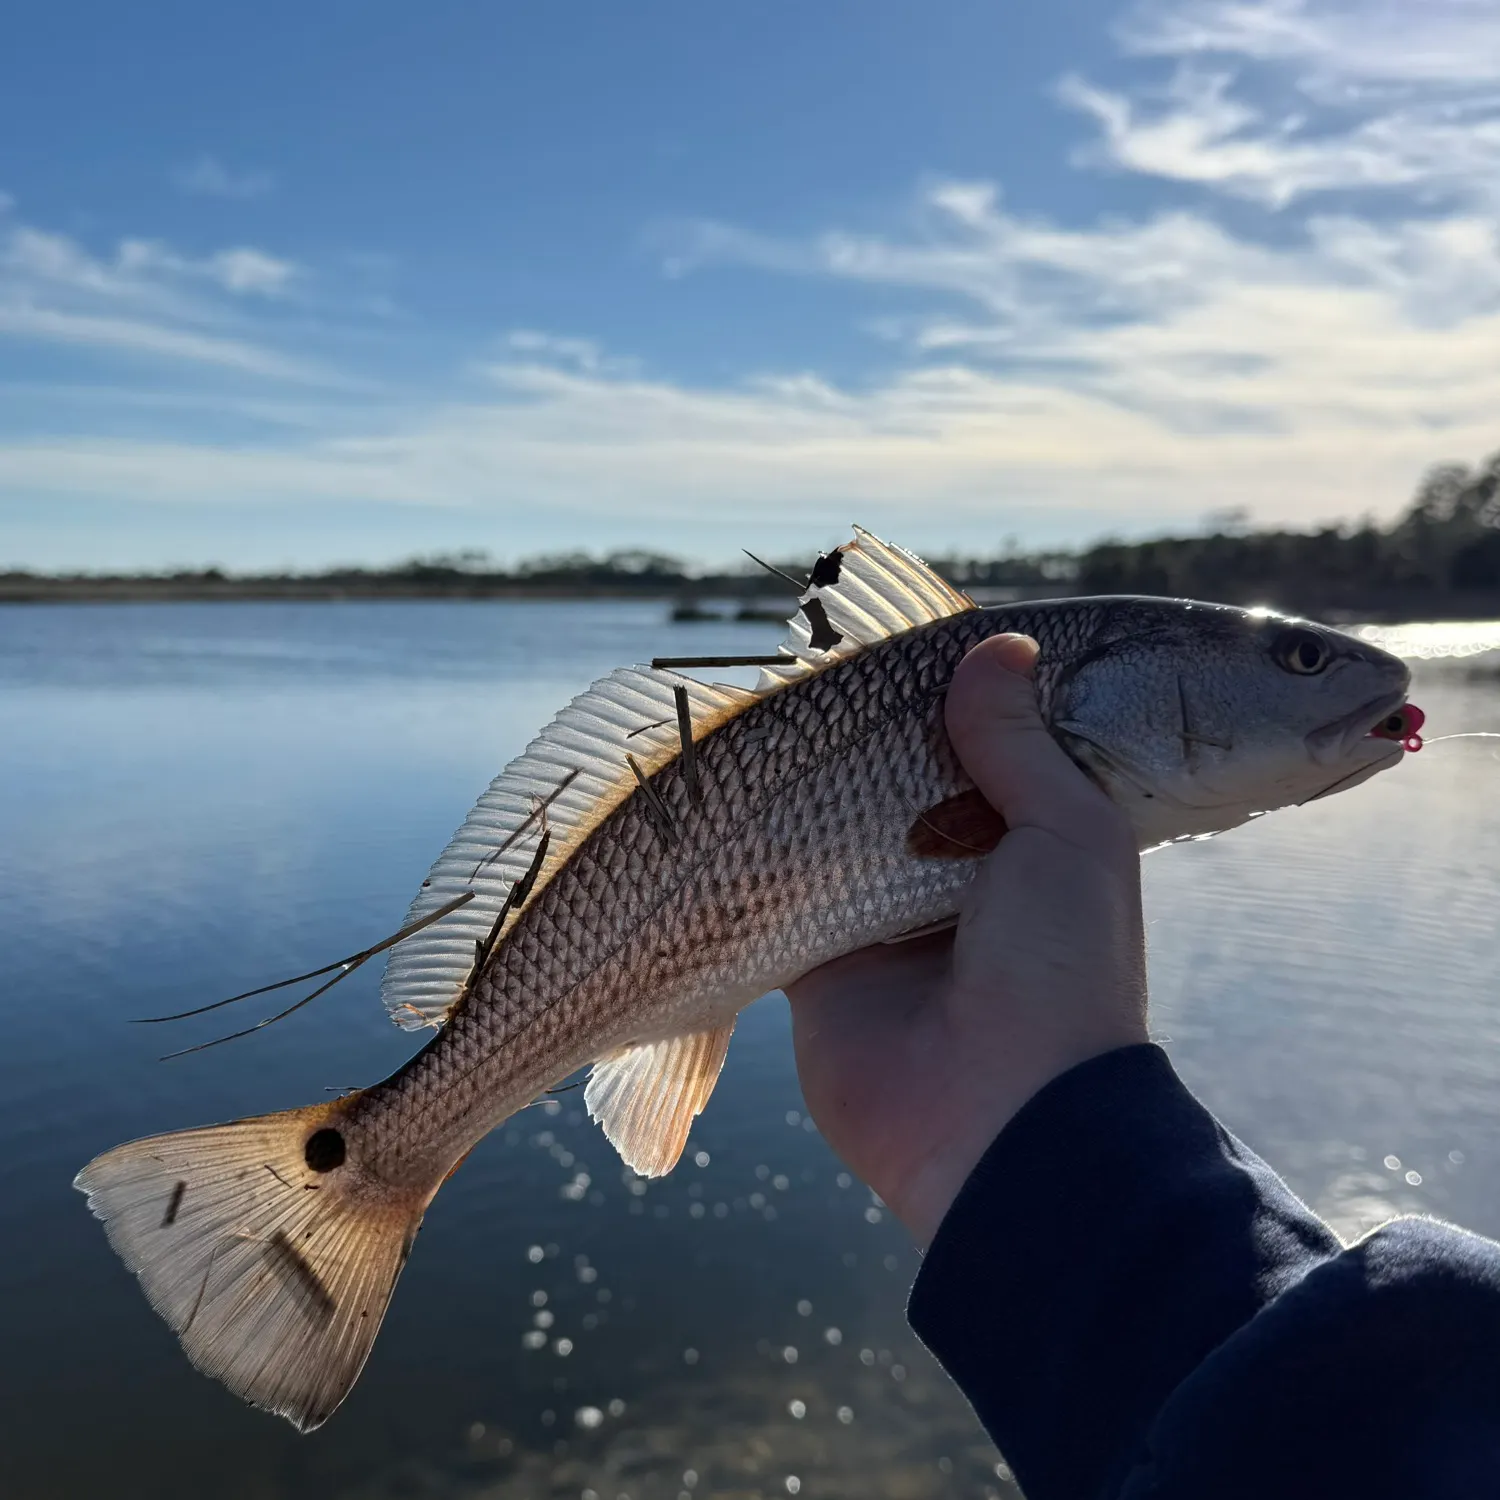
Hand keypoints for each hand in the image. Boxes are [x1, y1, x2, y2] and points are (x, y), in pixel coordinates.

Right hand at [786, 634, 1148, 1245]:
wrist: (999, 1126)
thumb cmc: (1060, 971)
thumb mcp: (1068, 835)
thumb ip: (1020, 744)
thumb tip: (996, 647)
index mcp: (1033, 844)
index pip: (987, 750)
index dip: (950, 701)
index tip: (908, 643)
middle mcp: (957, 875)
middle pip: (902, 783)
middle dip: (867, 735)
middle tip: (822, 665)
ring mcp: (884, 917)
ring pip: (836, 827)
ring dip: (810, 784)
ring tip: (770, 705)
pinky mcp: (816, 958)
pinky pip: (779, 887)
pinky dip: (761, 848)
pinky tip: (733, 783)